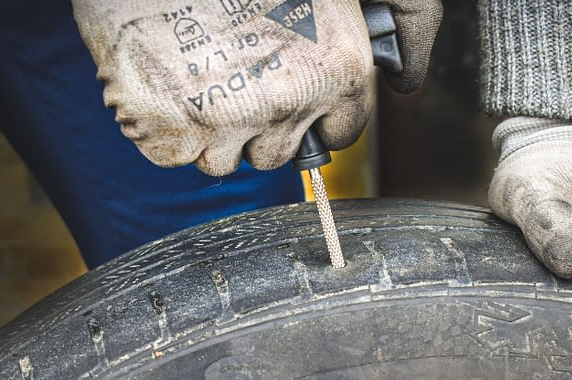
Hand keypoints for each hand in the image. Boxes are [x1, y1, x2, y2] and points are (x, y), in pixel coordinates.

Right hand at [73, 0, 440, 175]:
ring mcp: (226, 118)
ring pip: (223, 162)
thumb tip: (407, 78)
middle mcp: (288, 101)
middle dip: (258, 124)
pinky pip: (173, 155)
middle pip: (278, 154)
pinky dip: (163, 129)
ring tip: (196, 74)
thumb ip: (398, 24)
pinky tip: (164, 82)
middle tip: (232, 74)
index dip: (313, 117)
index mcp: (338, 68)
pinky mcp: (169, 126)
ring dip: (209, 131)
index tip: (291, 98)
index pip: (340, 133)